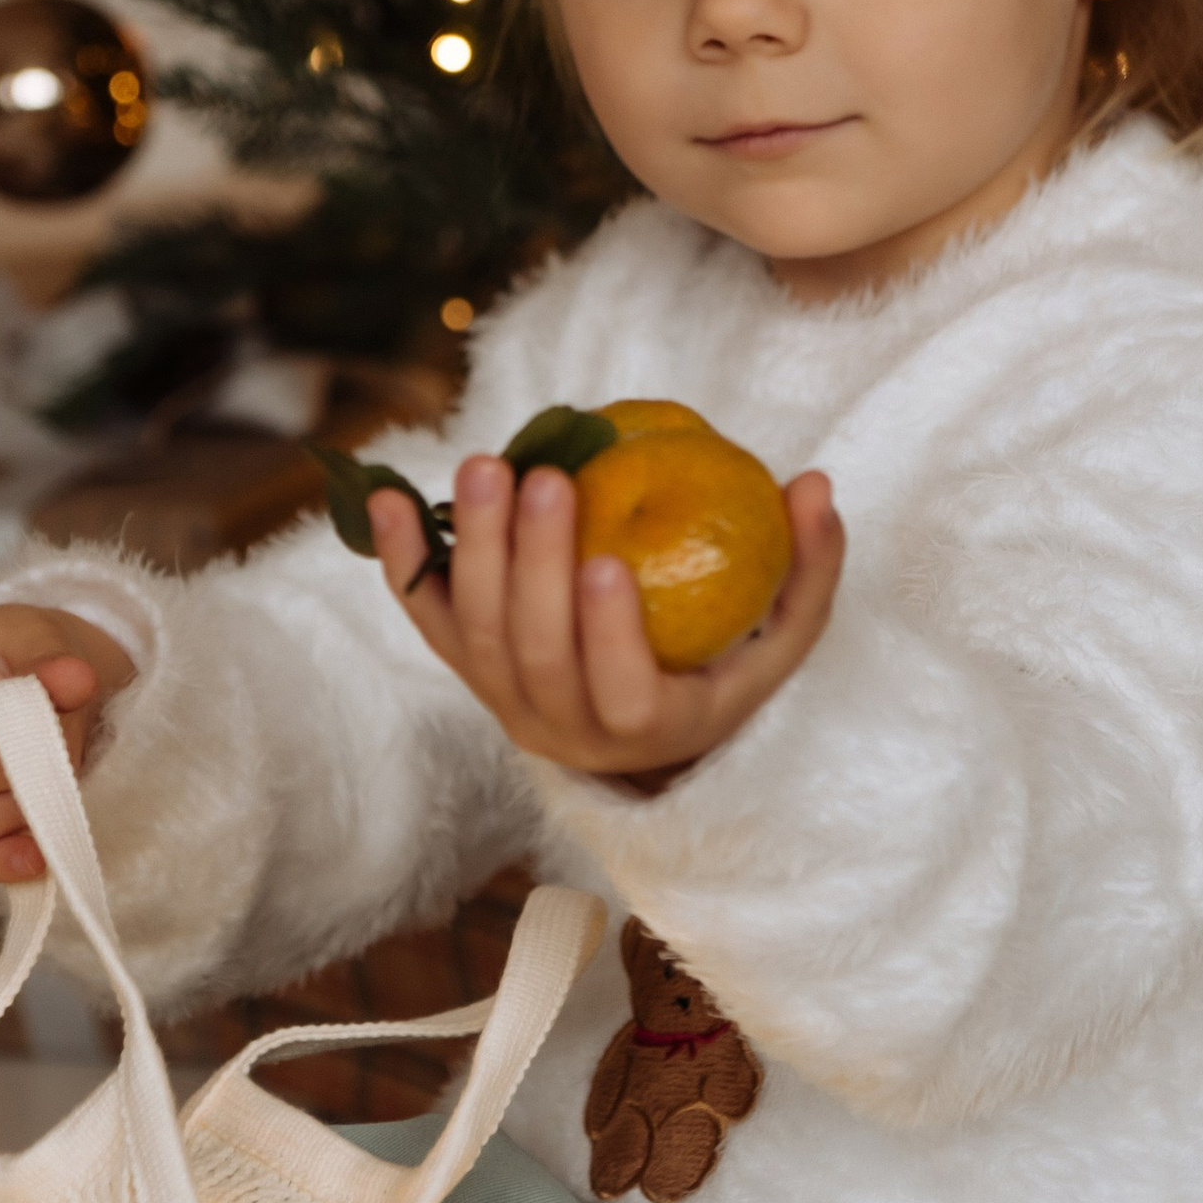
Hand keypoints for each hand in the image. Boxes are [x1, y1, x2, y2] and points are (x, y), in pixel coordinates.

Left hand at [365, 457, 841, 786]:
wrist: (634, 736)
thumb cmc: (717, 673)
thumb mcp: (777, 639)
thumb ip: (807, 569)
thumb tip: (815, 485)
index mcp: (646, 729)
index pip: (622, 693)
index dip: (609, 635)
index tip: (609, 561)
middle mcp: (563, 726)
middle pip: (533, 651)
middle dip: (532, 564)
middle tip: (545, 477)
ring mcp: (504, 699)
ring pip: (475, 630)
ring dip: (472, 546)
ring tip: (485, 465)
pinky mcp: (466, 667)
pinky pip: (425, 615)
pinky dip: (401, 558)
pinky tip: (388, 495)